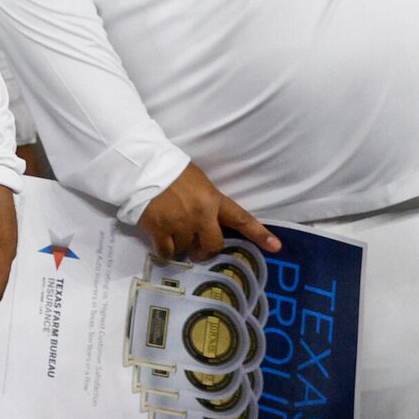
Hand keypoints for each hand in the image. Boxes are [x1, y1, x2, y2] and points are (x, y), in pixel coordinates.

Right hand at [137, 163, 280, 262]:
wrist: (141, 167)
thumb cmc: (170, 170)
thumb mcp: (197, 181)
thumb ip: (207, 201)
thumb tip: (209, 220)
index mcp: (212, 199)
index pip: (241, 218)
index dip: (259, 234)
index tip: (276, 247)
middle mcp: (200, 215)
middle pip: (213, 245)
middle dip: (206, 250)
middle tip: (198, 249)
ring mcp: (180, 224)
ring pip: (187, 249)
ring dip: (181, 245)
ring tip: (171, 232)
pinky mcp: (160, 230)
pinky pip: (167, 252)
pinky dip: (165, 250)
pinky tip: (161, 242)